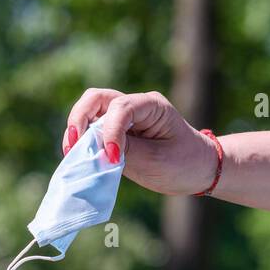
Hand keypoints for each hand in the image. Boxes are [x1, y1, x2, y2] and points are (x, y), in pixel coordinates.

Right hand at [63, 89, 217, 195]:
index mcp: (151, 105)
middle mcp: (134, 106)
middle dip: (79, 120)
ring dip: (76, 131)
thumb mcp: (158, 160)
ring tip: (71, 154)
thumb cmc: (184, 163)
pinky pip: (91, 131)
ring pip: (89, 112)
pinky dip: (82, 143)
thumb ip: (127, 152)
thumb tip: (96, 149)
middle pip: (96, 99)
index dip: (110, 132)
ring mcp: (122, 119)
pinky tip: (78, 159)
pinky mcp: (115, 134)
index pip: (120, 108)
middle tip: (72, 147)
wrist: (197, 170)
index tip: (112, 159)